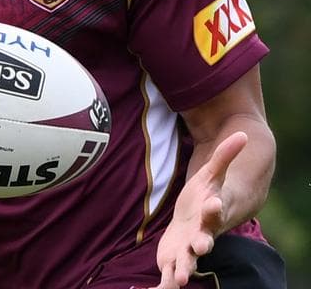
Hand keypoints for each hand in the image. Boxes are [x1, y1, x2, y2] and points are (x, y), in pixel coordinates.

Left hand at [149, 131, 247, 288]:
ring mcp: (189, 249)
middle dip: (202, 244)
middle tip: (201, 247)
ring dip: (183, 270)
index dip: (214, 208)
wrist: (198, 219)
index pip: (215, 210)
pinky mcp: (175, 259)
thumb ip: (224, 156)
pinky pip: (169, 275)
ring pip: (187, 262)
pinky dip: (164, 285)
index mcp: (210, 214)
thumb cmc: (204, 195)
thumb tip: (242, 133)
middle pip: (204, 240)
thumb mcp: (212, 174)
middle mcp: (202, 234)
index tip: (214, 204)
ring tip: (180, 279)